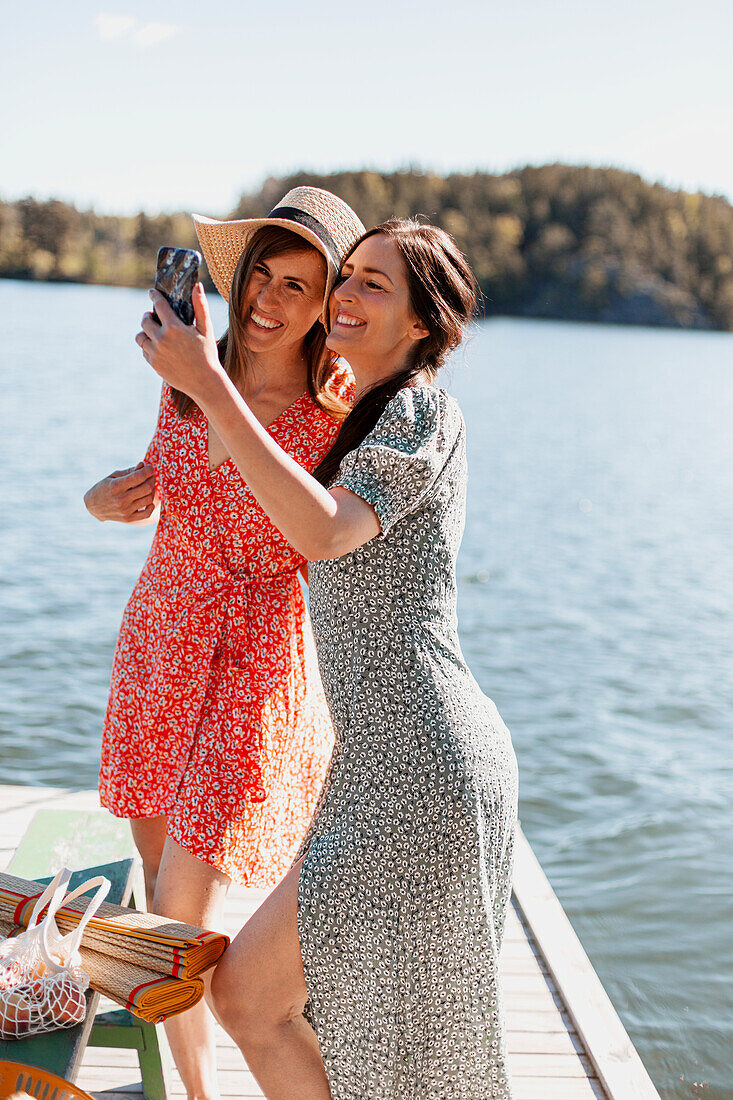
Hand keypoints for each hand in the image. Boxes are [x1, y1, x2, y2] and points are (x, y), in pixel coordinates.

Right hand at [84, 462, 157, 522]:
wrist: (93, 507)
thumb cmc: (105, 488)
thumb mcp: (113, 476)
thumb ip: (129, 471)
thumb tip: (143, 465)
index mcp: (116, 486)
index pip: (138, 477)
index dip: (148, 470)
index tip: (149, 468)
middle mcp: (121, 499)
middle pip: (147, 488)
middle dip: (152, 479)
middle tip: (150, 476)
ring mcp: (125, 510)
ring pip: (149, 499)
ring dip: (152, 490)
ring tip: (148, 486)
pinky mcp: (128, 518)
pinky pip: (147, 513)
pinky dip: (151, 505)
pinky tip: (148, 499)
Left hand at [136, 284, 221, 400]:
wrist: (205, 382)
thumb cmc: (208, 354)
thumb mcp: (206, 329)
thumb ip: (200, 306)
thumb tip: (197, 285)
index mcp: (174, 327)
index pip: (158, 305)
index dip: (154, 296)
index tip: (152, 292)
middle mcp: (161, 339)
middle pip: (145, 321)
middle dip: (148, 315)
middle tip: (153, 315)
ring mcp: (155, 353)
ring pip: (140, 337)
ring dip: (145, 332)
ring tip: (154, 332)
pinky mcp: (154, 364)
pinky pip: (144, 351)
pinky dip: (149, 347)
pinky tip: (158, 347)